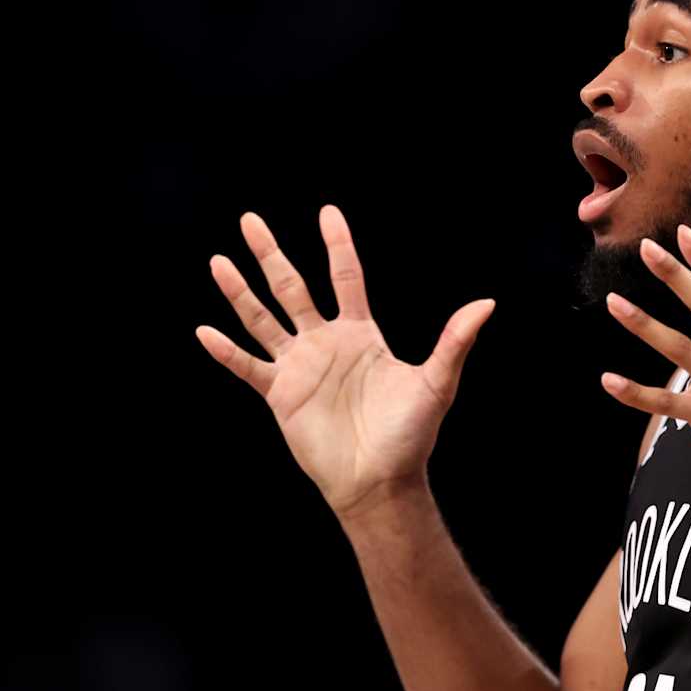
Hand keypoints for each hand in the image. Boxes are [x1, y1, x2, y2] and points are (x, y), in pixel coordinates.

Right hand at [195, 205, 495, 517]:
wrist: (379, 479)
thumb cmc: (410, 434)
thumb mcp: (437, 382)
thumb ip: (455, 341)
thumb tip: (487, 303)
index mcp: (361, 334)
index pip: (346, 277)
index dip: (337, 245)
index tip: (327, 211)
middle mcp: (326, 343)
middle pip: (292, 287)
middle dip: (271, 254)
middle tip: (250, 219)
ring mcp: (300, 367)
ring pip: (263, 318)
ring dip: (240, 292)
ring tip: (218, 260)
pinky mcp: (280, 395)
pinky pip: (248, 367)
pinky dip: (226, 351)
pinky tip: (203, 330)